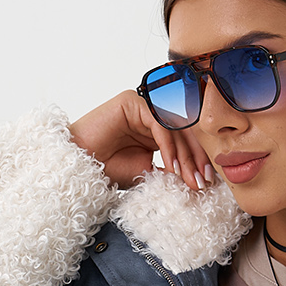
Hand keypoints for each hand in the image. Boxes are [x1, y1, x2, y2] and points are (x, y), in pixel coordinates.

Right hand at [69, 91, 213, 191]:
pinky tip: (172, 167)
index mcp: (156, 131)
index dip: (197, 160)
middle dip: (195, 158)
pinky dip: (168, 146)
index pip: (184, 140)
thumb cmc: (107, 169)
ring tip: (188, 179)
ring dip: (184, 155)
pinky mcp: (133, 102)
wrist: (80, 167)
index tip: (205, 182)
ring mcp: (142, 107)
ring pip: (174, 127)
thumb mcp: (146, 174)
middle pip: (183, 132)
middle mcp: (151, 116)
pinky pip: (159, 124)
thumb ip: (169, 172)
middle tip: (202, 181)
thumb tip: (196, 180)